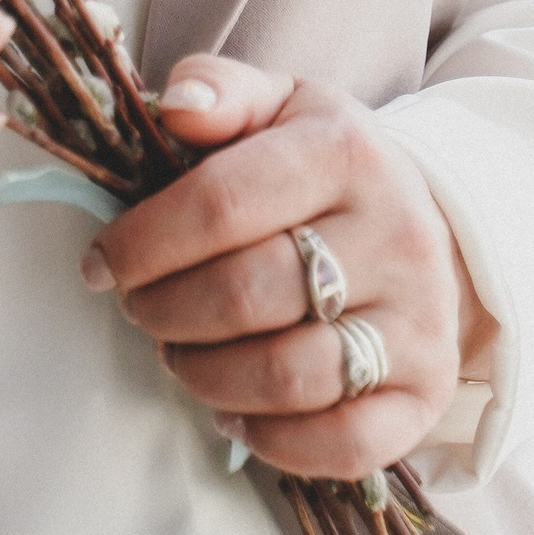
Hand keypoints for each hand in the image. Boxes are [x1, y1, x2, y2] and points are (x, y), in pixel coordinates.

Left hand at [82, 55, 494, 478]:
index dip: (142, 242)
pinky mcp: (427, 392)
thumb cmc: (325, 163)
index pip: (220, 203)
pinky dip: (273, 440)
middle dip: (166, 311)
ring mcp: (417, 321)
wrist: (434, 224)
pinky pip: (344, 443)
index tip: (99, 263)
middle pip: (247, 295)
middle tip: (139, 309)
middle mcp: (394, 236)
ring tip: (179, 355)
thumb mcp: (280, 104)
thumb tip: (173, 108)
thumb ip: (220, 91)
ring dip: (206, 376)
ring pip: (288, 375)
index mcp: (343, 153)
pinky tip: (234, 410)